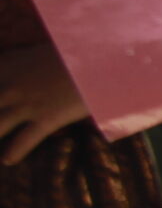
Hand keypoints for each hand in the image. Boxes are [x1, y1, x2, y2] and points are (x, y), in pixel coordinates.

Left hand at [0, 44, 87, 164]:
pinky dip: (15, 152)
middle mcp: (13, 84)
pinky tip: (8, 160)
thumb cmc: (83, 49)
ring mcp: (28, 103)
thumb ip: (31, 57)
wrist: (107, 60)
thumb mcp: (49, 47)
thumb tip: (32, 60)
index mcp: (11, 63)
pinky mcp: (47, 118)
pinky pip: (24, 140)